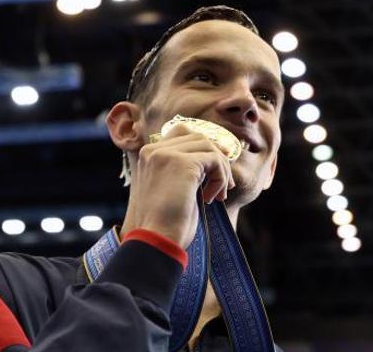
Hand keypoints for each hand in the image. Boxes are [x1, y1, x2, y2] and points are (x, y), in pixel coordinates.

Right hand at [121, 122, 235, 248]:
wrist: (156, 239)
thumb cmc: (165, 222)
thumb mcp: (171, 188)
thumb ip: (184, 170)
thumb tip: (215, 157)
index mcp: (148, 155)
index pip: (182, 134)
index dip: (204, 148)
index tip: (219, 166)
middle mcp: (153, 150)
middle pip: (198, 138)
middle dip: (216, 159)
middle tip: (225, 185)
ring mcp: (166, 154)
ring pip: (208, 146)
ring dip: (221, 170)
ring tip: (218, 195)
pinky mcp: (183, 163)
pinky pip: (215, 160)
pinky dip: (221, 178)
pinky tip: (212, 198)